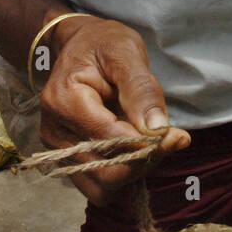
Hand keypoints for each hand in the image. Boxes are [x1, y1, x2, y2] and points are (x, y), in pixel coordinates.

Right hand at [38, 15, 189, 203]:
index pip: (110, 140)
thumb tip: (157, 130)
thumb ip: (142, 91)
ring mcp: (58, 148)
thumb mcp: (126, 53)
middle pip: (105, 173)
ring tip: (150, 143)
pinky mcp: (67, 158)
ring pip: (102, 186)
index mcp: (64, 100)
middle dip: (143, 162)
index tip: (177, 135)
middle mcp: (54, 131)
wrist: (78, 45)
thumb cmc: (102, 44)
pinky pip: (98, 184)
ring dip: (134, 172)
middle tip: (167, 140)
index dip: (148, 144)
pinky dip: (122, 174)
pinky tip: (135, 149)